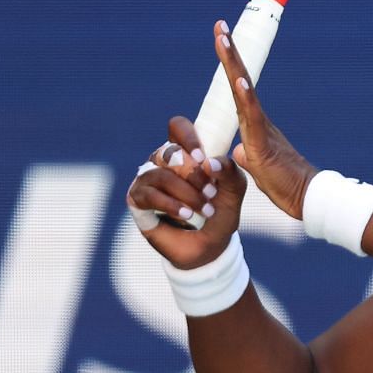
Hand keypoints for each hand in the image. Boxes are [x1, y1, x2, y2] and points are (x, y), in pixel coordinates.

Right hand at [126, 118, 247, 269]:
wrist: (209, 245)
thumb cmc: (220, 212)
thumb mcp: (233, 191)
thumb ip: (229, 172)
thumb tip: (210, 162)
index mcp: (186, 151)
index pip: (178, 127)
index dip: (187, 137)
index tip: (202, 157)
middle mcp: (163, 161)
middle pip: (170, 152)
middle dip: (193, 174)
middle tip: (211, 192)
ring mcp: (148, 178)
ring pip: (161, 174)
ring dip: (186, 193)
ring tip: (204, 209)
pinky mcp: (138, 199)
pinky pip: (149, 194)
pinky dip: (171, 205)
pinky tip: (186, 215)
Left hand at [212, 18, 318, 219]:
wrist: (305, 196)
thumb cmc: (282, 183)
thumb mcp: (254, 168)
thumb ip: (243, 156)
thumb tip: (234, 152)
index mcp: (252, 123)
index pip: (236, 87)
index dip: (228, 64)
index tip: (221, 38)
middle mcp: (257, 119)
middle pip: (239, 79)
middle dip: (229, 51)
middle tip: (219, 25)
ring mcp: (261, 127)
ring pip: (243, 91)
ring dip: (233, 64)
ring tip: (223, 40)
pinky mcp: (263, 142)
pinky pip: (252, 117)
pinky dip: (245, 97)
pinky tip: (239, 81)